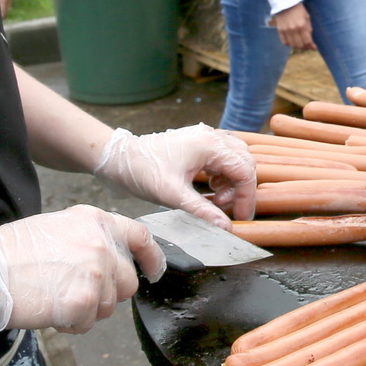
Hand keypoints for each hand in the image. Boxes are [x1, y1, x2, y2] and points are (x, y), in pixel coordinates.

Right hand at [0, 205, 161, 332]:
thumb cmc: (12, 251)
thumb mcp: (58, 227)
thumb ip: (90, 240)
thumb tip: (110, 261)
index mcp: (96, 222)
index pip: (140, 236)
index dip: (151, 256)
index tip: (153, 270)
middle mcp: (103, 245)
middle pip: (127, 281)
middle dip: (108, 293)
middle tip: (77, 292)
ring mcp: (97, 274)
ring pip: (108, 306)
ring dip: (86, 309)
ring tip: (55, 296)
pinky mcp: (85, 301)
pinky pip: (88, 323)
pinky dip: (71, 323)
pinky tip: (50, 309)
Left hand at [95, 125, 257, 226]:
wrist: (120, 160)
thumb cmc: (142, 171)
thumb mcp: (174, 196)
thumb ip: (203, 212)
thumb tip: (226, 228)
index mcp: (209, 144)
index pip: (245, 170)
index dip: (246, 197)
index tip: (240, 217)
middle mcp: (211, 136)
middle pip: (245, 162)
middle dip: (240, 189)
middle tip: (226, 209)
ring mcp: (205, 138)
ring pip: (236, 159)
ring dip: (232, 181)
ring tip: (216, 200)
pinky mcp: (198, 144)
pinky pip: (223, 158)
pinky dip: (223, 176)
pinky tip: (210, 190)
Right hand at [271, 3, 313, 49]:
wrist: (285, 3)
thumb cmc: (298, 9)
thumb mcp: (307, 17)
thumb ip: (308, 29)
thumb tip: (310, 40)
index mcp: (302, 25)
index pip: (307, 41)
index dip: (311, 46)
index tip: (314, 48)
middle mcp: (293, 30)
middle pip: (300, 45)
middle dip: (305, 47)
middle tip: (307, 46)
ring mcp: (286, 31)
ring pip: (292, 45)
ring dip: (297, 46)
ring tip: (300, 44)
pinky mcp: (280, 30)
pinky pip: (284, 42)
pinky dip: (289, 44)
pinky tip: (292, 41)